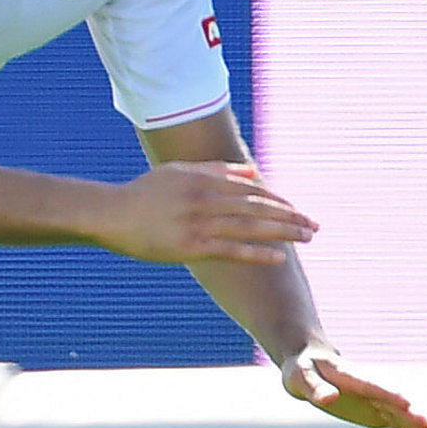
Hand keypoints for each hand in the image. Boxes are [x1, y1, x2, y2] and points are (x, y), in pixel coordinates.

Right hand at [98, 159, 315, 268]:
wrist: (111, 214)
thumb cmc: (143, 193)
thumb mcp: (179, 172)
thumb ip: (217, 171)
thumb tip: (252, 173)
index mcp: (205, 180)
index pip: (253, 191)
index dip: (279, 201)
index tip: (298, 211)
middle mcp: (207, 199)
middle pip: (258, 208)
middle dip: (290, 217)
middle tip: (315, 226)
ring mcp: (200, 223)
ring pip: (251, 227)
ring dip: (283, 232)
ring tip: (307, 238)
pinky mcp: (192, 246)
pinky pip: (233, 250)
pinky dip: (258, 252)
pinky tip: (280, 256)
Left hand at [278, 345, 426, 427]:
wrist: (311, 365)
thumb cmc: (302, 370)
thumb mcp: (300, 377)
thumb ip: (315, 388)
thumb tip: (329, 400)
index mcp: (348, 376)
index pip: (370, 386)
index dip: (387, 394)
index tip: (406, 403)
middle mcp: (366, 388)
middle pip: (389, 400)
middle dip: (407, 412)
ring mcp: (373, 399)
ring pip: (396, 411)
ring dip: (413, 420)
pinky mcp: (374, 411)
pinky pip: (394, 419)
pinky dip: (408, 426)